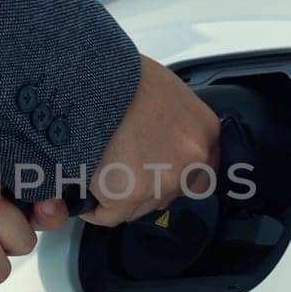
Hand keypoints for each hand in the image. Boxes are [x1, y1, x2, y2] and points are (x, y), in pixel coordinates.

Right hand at [83, 55, 220, 226]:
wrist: (92, 78)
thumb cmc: (123, 76)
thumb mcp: (165, 90)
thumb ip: (174, 122)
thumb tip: (162, 140)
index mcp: (204, 131)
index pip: (203, 172)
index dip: (176, 172)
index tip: (158, 169)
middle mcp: (191, 161)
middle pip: (170, 193)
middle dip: (148, 185)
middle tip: (124, 167)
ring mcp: (161, 182)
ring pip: (140, 207)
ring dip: (121, 196)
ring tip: (100, 174)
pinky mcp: (128, 195)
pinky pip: (109, 215)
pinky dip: (95, 209)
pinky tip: (86, 195)